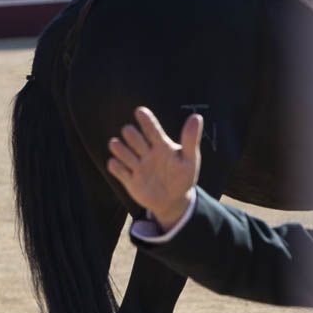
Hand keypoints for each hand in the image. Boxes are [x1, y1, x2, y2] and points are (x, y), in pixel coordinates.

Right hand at [107, 107, 202, 231]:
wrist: (173, 201)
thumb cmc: (182, 177)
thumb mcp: (190, 160)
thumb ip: (190, 139)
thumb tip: (196, 116)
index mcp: (161, 145)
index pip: (152, 129)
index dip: (146, 120)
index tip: (140, 111)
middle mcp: (146, 152)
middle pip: (132, 136)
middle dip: (131, 135)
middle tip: (137, 141)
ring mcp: (136, 165)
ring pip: (120, 149)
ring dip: (120, 149)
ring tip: (124, 153)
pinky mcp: (129, 179)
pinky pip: (116, 168)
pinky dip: (115, 166)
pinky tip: (118, 166)